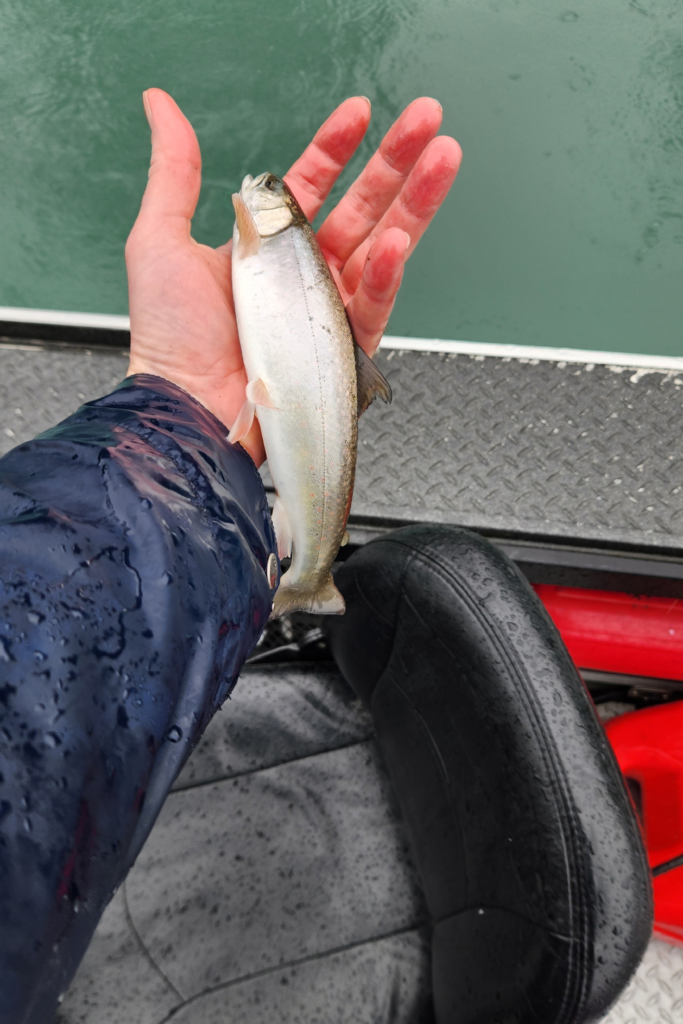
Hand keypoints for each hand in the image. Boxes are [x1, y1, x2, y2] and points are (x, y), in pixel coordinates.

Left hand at [126, 89, 460, 465]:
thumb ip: (174, 172)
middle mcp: (304, 274)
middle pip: (363, 207)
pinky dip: (389, 274)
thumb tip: (162, 106)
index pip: (313, 184)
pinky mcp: (344, 349)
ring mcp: (328, 310)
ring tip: (444, 161)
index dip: (337, 145)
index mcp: (268, 246)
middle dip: (398, 161)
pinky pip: (374, 305)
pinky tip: (400, 239)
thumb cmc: (169, 337)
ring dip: (416, 204)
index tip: (360, 110)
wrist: (183, 406)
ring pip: (385, 249)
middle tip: (429, 119)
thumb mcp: (160, 239)